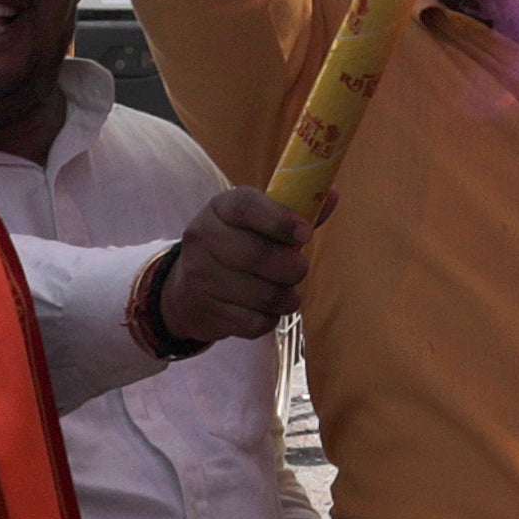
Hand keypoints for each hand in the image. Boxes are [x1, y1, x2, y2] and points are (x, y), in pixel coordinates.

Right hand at [158, 189, 310, 344]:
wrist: (186, 288)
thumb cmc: (238, 245)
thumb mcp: (258, 221)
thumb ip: (296, 210)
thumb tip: (332, 195)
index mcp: (221, 208)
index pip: (247, 206)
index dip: (281, 220)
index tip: (306, 235)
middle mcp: (204, 239)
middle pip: (257, 255)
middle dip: (292, 267)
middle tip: (300, 268)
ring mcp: (201, 277)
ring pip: (262, 295)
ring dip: (287, 297)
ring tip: (287, 291)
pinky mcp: (206, 313)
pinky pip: (254, 323)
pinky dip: (270, 319)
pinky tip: (266, 309)